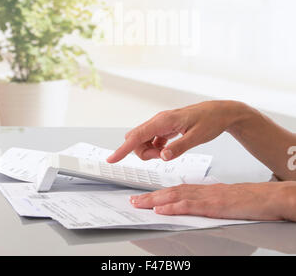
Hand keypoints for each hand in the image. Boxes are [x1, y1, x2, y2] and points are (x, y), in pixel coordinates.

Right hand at [107, 100, 248, 162]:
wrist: (219, 112)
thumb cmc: (210, 121)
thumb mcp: (197, 137)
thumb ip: (178, 147)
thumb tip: (162, 156)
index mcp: (164, 120)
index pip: (137, 136)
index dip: (123, 149)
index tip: (112, 159)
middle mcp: (160, 120)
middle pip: (137, 139)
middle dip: (144, 152)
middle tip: (165, 155)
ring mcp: (162, 123)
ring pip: (144, 140)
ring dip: (151, 151)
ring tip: (170, 152)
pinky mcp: (166, 127)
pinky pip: (153, 139)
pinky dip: (157, 148)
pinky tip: (169, 149)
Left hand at [130, 182, 295, 221]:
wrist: (264, 197)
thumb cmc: (246, 200)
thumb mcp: (222, 200)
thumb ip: (206, 202)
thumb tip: (191, 206)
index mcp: (203, 190)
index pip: (176, 190)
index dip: (158, 194)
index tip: (145, 197)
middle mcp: (202, 191)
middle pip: (171, 192)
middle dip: (150, 197)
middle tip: (134, 200)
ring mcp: (207, 197)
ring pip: (176, 197)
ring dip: (155, 200)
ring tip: (140, 204)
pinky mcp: (213, 205)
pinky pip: (189, 206)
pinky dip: (173, 207)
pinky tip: (162, 209)